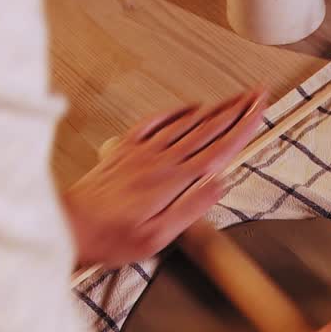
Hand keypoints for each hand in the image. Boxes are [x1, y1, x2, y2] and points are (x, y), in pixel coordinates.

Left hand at [64, 89, 266, 266]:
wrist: (70, 225)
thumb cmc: (111, 237)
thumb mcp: (158, 236)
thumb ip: (191, 208)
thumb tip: (219, 184)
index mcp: (173, 180)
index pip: (219, 148)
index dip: (243, 126)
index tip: (260, 109)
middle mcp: (160, 159)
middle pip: (208, 128)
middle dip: (237, 109)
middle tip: (258, 94)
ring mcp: (142, 151)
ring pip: (187, 122)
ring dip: (215, 108)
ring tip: (235, 98)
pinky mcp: (126, 149)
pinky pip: (156, 122)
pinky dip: (178, 111)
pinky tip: (190, 107)